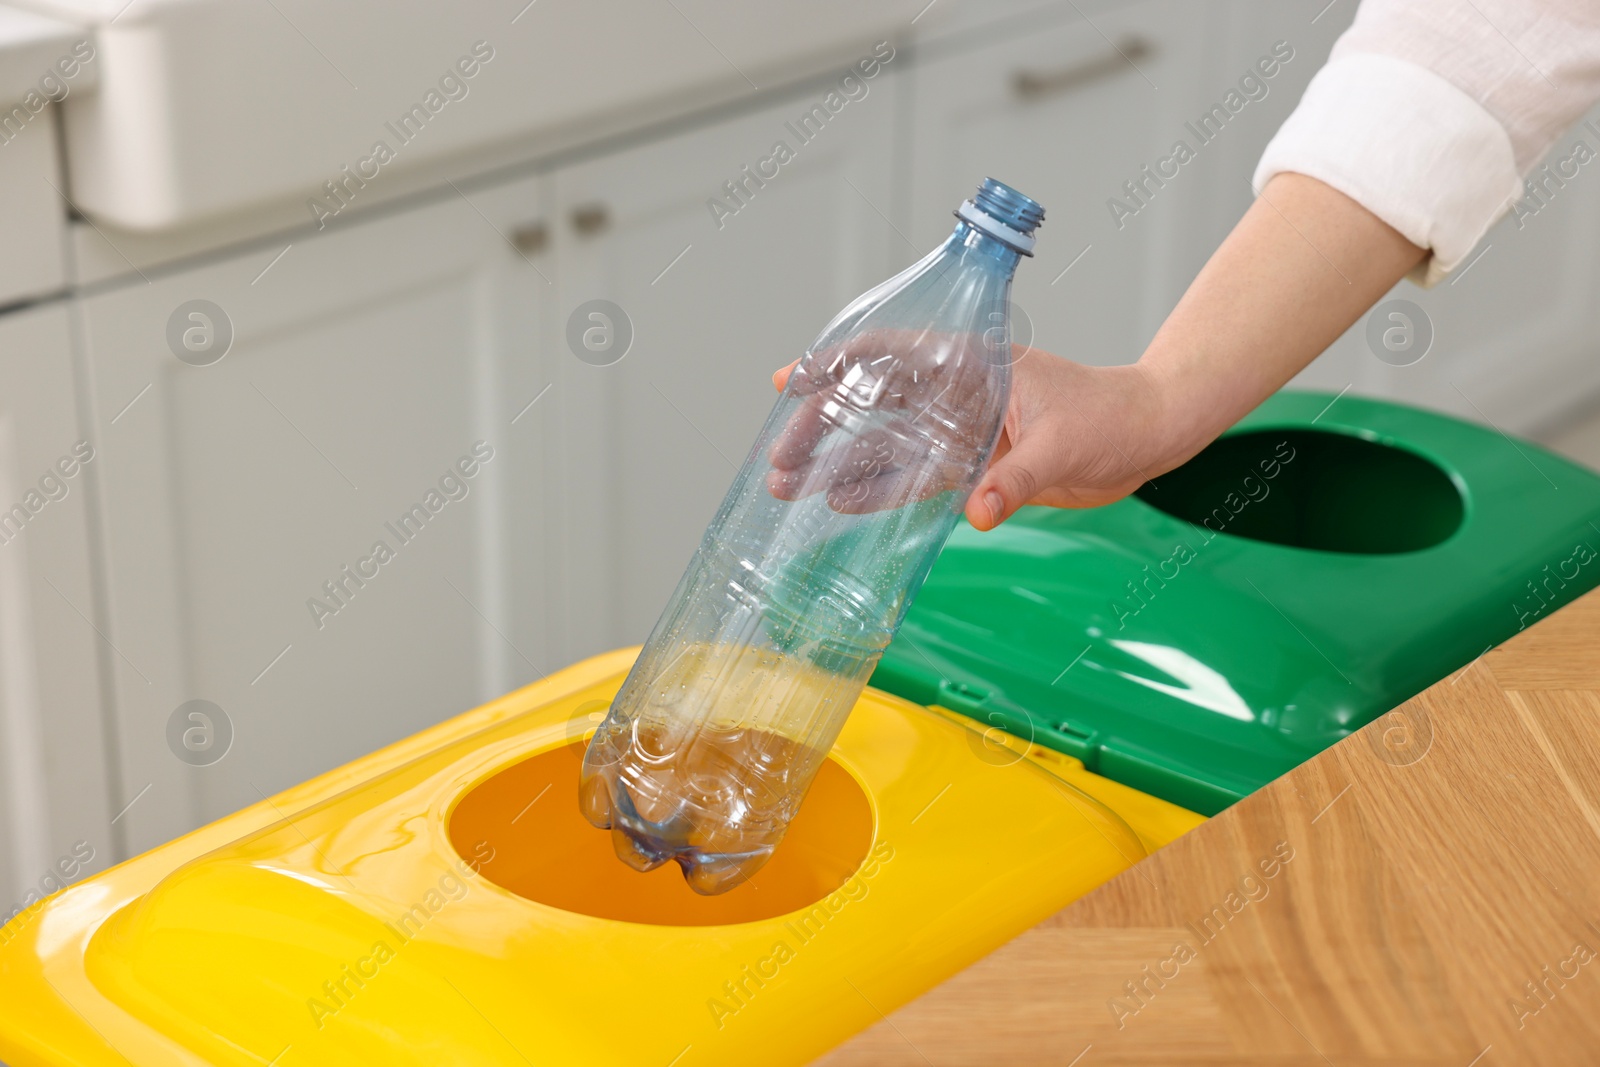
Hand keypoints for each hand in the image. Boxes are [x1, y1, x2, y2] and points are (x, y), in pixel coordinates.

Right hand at [772, 340, 1173, 530]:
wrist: (1147, 439)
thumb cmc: (1112, 418)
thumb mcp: (1063, 445)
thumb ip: (1017, 479)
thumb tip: (978, 513)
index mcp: (974, 366)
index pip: (891, 355)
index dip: (836, 365)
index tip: (790, 380)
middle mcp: (958, 395)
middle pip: (873, 404)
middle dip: (822, 428)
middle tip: (780, 462)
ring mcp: (962, 431)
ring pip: (887, 446)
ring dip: (841, 465)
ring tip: (793, 489)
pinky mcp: (975, 466)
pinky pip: (915, 480)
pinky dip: (879, 492)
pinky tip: (841, 505)